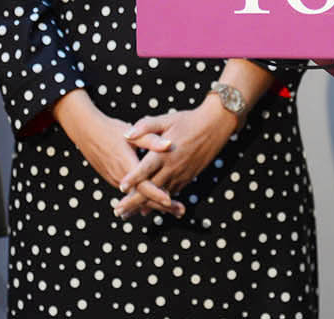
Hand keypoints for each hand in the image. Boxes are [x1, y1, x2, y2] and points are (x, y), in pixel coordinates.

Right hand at [53, 90, 178, 217]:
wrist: (87, 133)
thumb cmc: (111, 130)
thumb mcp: (131, 133)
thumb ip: (151, 139)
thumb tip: (169, 144)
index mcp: (126, 165)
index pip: (144, 185)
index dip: (157, 194)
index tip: (171, 201)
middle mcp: (120, 177)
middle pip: (143, 197)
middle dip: (162, 206)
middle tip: (181, 212)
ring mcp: (116, 180)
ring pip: (137, 197)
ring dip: (155, 205)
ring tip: (175, 210)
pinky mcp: (114, 180)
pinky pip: (131, 193)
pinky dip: (144, 199)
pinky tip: (157, 202)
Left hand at [113, 98, 239, 217]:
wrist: (215, 126)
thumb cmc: (188, 121)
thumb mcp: (166, 120)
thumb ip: (145, 127)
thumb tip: (127, 134)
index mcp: (164, 153)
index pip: (145, 169)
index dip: (133, 178)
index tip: (120, 188)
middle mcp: (172, 167)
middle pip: (151, 188)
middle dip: (134, 201)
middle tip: (118, 211)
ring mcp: (181, 174)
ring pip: (162, 195)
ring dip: (146, 205)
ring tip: (131, 214)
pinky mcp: (188, 177)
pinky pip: (173, 192)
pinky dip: (161, 201)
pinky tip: (151, 206)